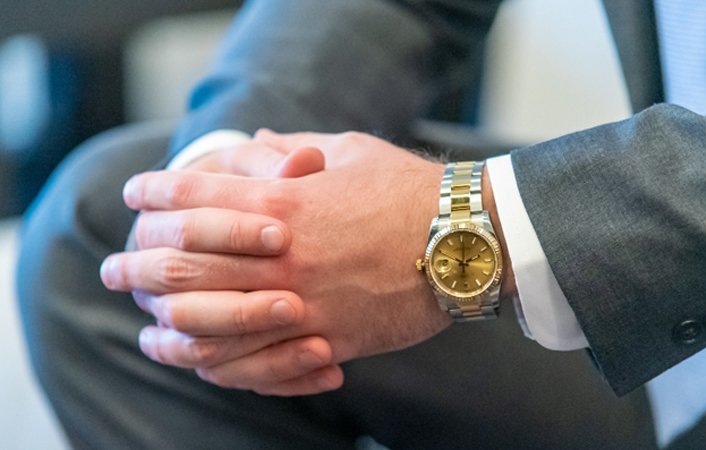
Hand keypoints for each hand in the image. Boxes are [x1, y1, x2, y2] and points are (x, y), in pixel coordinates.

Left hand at [102, 132, 460, 394]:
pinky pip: (255, 362)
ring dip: (165, 323)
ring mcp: (302, 301)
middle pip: (183, 263)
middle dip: (138, 262)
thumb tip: (259, 145)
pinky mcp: (326, 338)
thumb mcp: (351, 153)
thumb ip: (295, 152)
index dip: (156, 192)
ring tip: (145, 325)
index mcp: (284, 201)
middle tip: (115, 267)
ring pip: (208, 322)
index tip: (135, 193)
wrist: (466, 240)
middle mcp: (281, 255)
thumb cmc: (410, 190)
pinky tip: (197, 358)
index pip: (196, 195)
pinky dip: (217, 362)